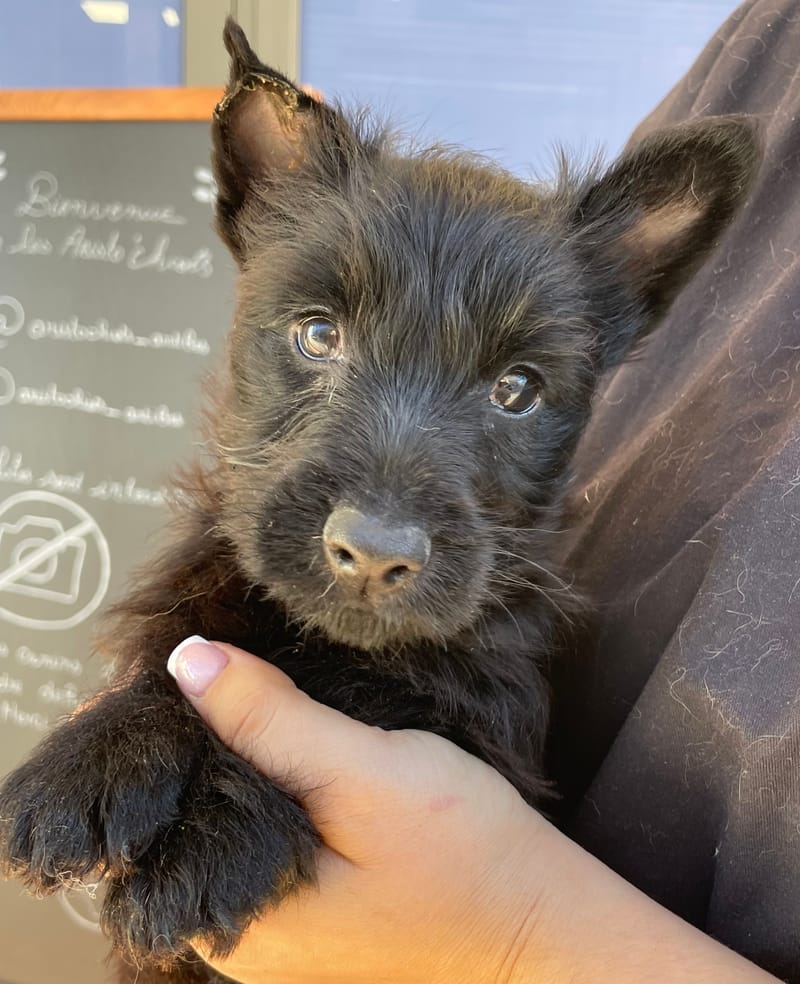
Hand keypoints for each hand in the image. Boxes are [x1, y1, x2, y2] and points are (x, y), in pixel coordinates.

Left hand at [168, 638, 780, 983]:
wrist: (541, 922)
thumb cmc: (468, 855)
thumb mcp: (365, 773)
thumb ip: (273, 722)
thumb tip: (189, 662)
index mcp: (237, 919)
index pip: (152, 815)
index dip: (148, 735)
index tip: (155, 671)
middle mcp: (238, 939)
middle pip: (175, 822)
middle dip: (181, 743)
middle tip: (197, 669)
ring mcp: (272, 932)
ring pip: (213, 827)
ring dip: (217, 760)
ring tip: (224, 692)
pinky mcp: (304, 914)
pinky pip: (250, 842)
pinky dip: (250, 786)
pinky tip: (267, 742)